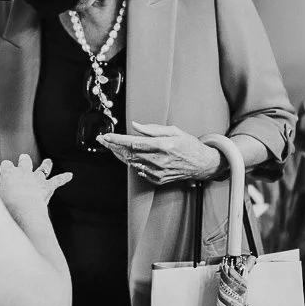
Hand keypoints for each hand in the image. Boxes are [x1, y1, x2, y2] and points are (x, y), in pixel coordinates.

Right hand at [0, 154, 72, 215]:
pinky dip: (64, 178)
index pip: (6, 165)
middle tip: (23, 158)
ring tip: (48, 161)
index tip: (5, 169)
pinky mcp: (47, 187)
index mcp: (9, 173)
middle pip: (25, 161)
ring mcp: (36, 178)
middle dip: (24, 160)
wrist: (23, 210)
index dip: (6, 167)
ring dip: (46, 164)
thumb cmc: (6, 206)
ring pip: (43, 168)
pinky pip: (58, 180)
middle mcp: (24, 172)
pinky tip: (70, 175)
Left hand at [98, 123, 222, 184]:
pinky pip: (139, 170)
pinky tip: (128, 156)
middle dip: (113, 146)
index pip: (134, 143)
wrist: (201, 164)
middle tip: (103, 140)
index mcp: (163, 146)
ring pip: (131, 162)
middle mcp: (159, 160)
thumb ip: (152, 129)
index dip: (117, 140)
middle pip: (128, 153)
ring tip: (111, 146)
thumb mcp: (174, 131)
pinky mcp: (157, 179)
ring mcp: (157, 172)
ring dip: (119, 154)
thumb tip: (135, 125)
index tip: (107, 136)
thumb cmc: (189, 145)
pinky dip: (132, 162)